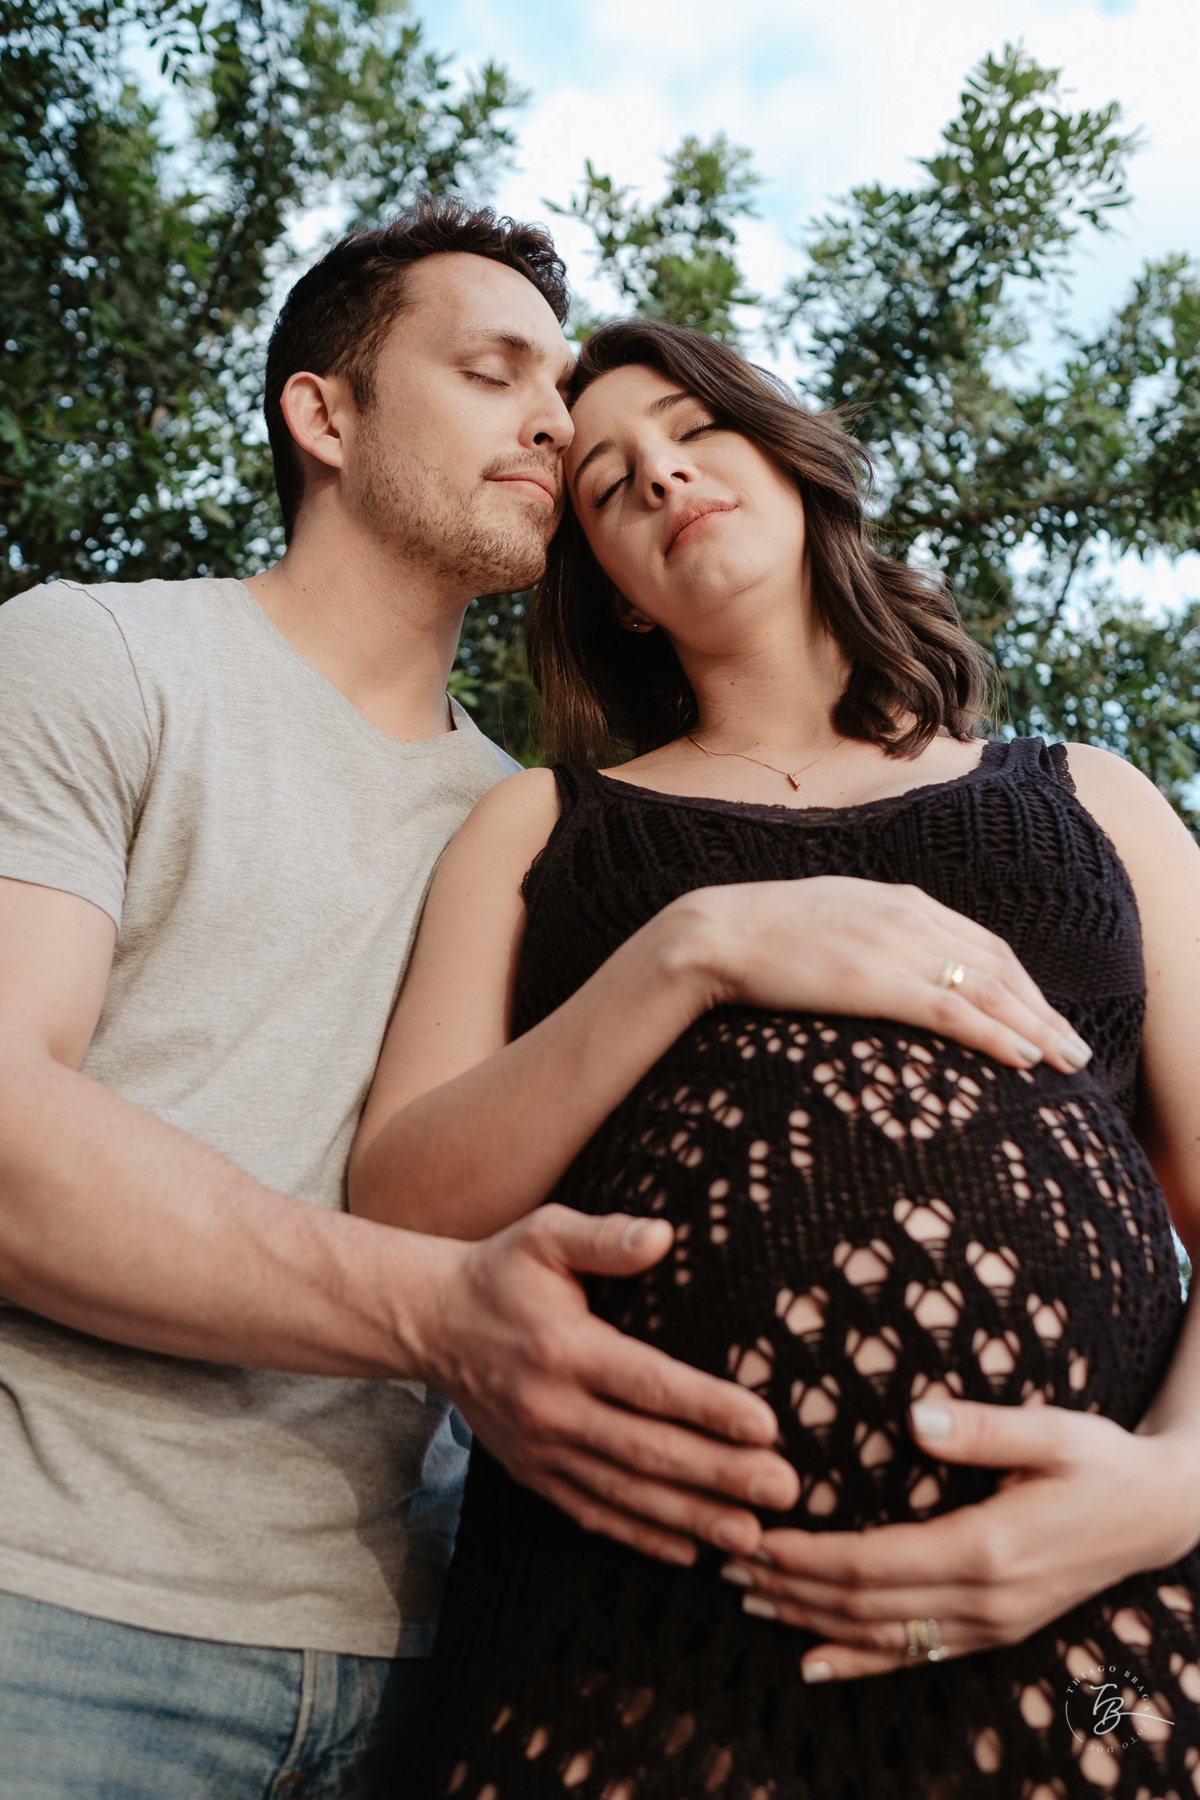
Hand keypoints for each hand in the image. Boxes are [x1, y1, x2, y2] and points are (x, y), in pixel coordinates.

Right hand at [418, 1203, 800, 1564]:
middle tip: (784, 1490)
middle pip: (647, 1450)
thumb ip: (604, 1237)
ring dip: (691, 1519)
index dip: (708, 1407)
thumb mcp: (546, 1235)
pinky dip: (641, 1537)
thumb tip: (661, 1236)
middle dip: (720, 1474)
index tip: (766, 1425)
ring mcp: (541, 1449)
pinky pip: (592, 1514)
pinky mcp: (533, 1473)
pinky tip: (689, 1552)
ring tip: (751, 1536)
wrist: (430, 1323)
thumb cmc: (502, 1272)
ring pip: (626, 1494)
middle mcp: (552, 1407)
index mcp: (565, 1348)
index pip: (648, 1384)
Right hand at [676, 876, 1091, 1075]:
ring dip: (1036, 1028)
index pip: (984, 944)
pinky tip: (1023, 1058)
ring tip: (1067, 1062)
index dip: (1023, 986)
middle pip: (999, 968)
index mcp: (901, 900)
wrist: (713, 934)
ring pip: (987, 990)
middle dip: (1044, 1011)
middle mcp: (909, 916)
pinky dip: (995, 1034)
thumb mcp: (832, 922)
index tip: (1045, 1018)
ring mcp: (894, 947)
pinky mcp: (875, 981)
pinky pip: (951, 1010)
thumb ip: (872, 936)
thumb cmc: (762, 937)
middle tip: (1077, 1050)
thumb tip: (892, 968)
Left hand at [719, 1396, 1199, 1679]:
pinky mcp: (993, 1629)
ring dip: (807, 1620)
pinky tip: (812, 1663)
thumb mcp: (1053, 1430)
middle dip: (788, 1586)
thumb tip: (917, 1416)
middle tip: (722, 1564)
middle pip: (863, 1604)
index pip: (871, 1561)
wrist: (1159, 1514)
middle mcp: (982, 1600)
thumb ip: (985, 1428)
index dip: (805, 1556)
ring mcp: (988, 1624)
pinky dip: (858, 1662)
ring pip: (879, 1635)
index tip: (751, 1536)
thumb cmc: (1101, 1460)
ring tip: (745, 1597)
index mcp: (987, 1548)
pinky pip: (914, 1656)